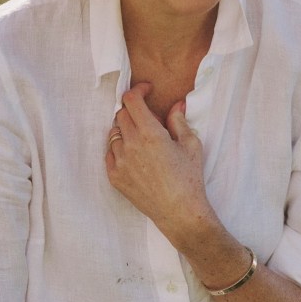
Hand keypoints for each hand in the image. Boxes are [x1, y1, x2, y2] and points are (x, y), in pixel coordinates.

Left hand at [105, 83, 216, 247]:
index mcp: (149, 133)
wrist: (179, 211)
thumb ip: (179, 121)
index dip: (138, 90)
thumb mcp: (191, 144)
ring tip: (142, 140)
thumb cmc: (189, 178)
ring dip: (126, 130)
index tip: (146, 91)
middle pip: (121, 114)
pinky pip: (109, 153)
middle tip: (150, 120)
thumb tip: (176, 104)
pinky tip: (135, 155)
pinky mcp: (114, 176)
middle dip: (134, 111)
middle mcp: (130, 145)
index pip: (131, 100)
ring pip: (114, 133)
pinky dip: (119, 148)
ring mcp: (119, 161)